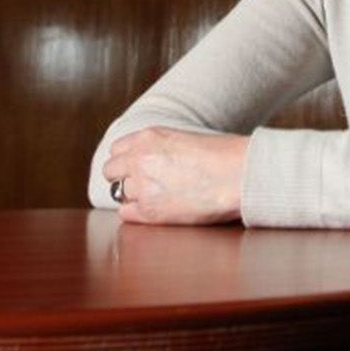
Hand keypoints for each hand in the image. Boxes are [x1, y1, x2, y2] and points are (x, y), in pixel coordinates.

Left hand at [102, 126, 247, 223]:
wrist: (239, 174)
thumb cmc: (225, 155)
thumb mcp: (186, 139)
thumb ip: (162, 148)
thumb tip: (155, 164)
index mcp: (149, 136)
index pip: (117, 149)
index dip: (127, 160)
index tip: (136, 167)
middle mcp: (139, 159)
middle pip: (110, 171)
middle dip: (123, 177)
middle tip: (142, 184)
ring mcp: (142, 186)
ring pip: (118, 192)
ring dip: (134, 195)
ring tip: (157, 197)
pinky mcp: (149, 211)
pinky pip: (126, 213)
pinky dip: (137, 213)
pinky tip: (157, 210)